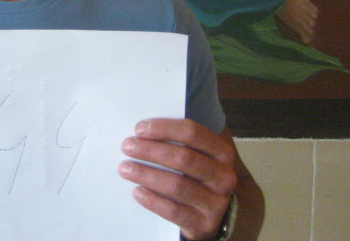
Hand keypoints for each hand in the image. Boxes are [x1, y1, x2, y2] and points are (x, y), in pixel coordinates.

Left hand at [118, 119, 237, 240]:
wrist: (220, 212)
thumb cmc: (200, 173)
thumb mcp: (201, 152)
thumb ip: (184, 137)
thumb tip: (146, 126)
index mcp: (222, 151)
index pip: (193, 133)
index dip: (164, 128)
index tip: (139, 129)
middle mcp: (223, 176)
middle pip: (184, 158)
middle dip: (151, 150)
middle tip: (127, 146)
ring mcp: (216, 202)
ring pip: (177, 185)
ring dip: (147, 174)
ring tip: (125, 168)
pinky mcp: (204, 224)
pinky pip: (175, 211)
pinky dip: (153, 200)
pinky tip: (137, 191)